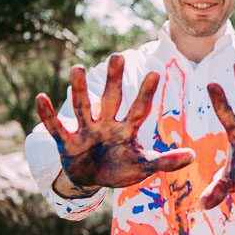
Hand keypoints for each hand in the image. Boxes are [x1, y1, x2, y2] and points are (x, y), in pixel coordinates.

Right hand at [36, 54, 194, 194]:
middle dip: (114, 80)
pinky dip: (48, 115)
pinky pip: (57, 128)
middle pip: (111, 99)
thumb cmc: (120, 168)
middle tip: (118, 55)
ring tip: (79, 68)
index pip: (139, 109)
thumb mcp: (144, 167)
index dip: (145, 93)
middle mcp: (107, 124)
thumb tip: (194, 156)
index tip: (155, 72)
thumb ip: (166, 162)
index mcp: (127, 129)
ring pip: (84, 107)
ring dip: (80, 89)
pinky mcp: (67, 143)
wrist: (92, 179)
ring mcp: (86, 131)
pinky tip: (41, 97)